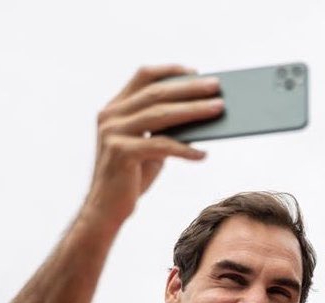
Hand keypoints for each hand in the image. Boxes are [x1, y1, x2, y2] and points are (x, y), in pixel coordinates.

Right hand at [78, 65, 223, 232]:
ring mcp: (113, 133)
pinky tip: (204, 154)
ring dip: (194, 111)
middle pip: (157, 93)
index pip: (143, 77)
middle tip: (218, 87)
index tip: (196, 71)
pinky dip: (185, 149)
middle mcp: (110, 115)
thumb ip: (164, 129)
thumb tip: (200, 114)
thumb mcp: (148, 147)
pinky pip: (161, 146)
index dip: (170, 71)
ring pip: (161, 114)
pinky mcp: (121, 153)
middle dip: (190, 89)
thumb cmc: (131, 177)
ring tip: (219, 110)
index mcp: (114, 108)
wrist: (105, 209)